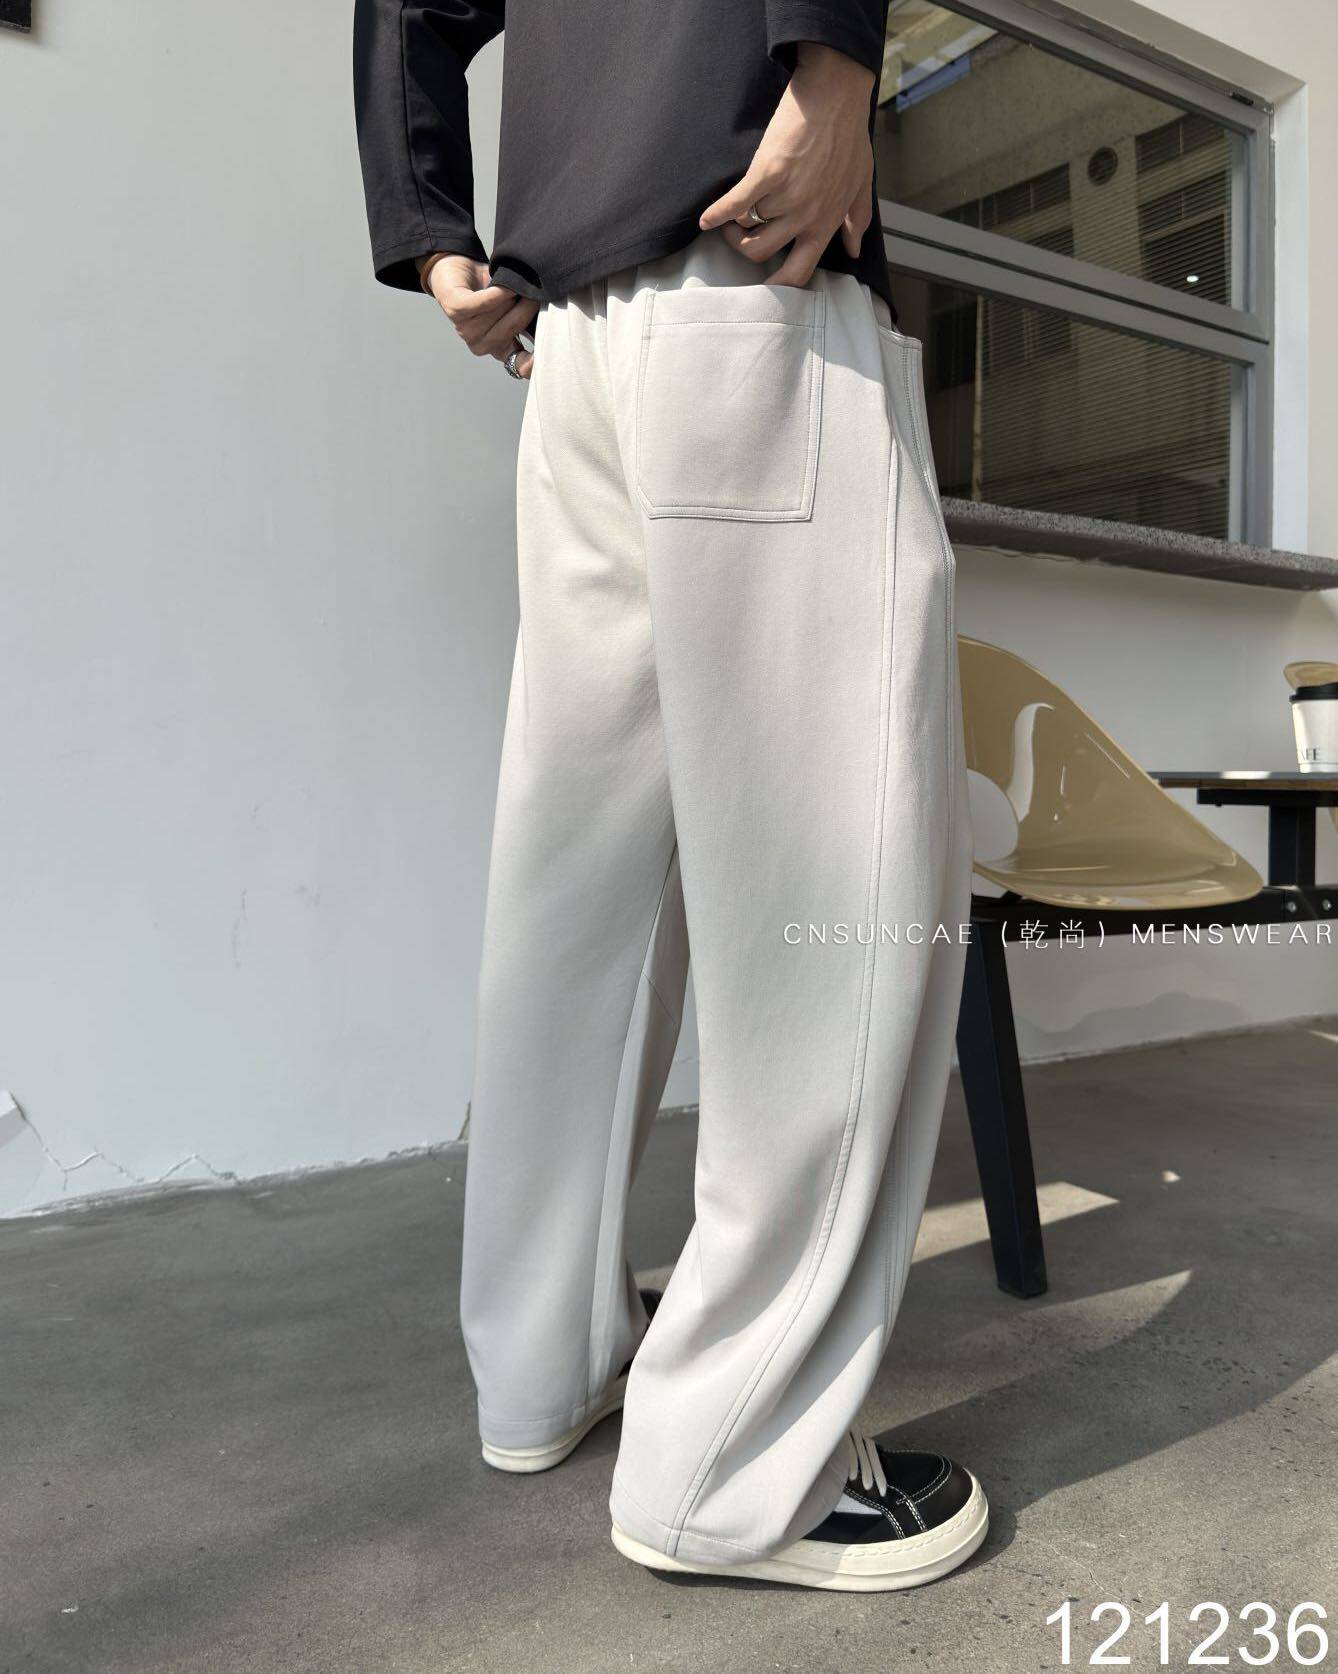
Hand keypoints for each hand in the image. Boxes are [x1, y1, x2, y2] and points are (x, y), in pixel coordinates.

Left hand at [424, 255, 536, 377]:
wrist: (456, 268)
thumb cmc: (490, 289)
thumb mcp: (515, 308)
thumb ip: (531, 322)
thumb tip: (555, 326)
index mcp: (501, 349)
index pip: (520, 366)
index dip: (532, 363)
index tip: (545, 357)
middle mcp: (483, 346)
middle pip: (515, 326)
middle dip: (527, 303)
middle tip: (531, 289)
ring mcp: (467, 331)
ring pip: (501, 311)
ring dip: (509, 292)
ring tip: (508, 283)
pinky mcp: (456, 310)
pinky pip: (483, 303)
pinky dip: (497, 293)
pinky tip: (504, 285)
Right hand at [699, 43, 875, 288]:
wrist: (836, 93)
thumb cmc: (849, 135)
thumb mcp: (861, 182)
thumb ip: (856, 219)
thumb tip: (854, 250)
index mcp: (825, 222)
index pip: (799, 271)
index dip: (779, 286)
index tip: (764, 286)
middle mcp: (806, 216)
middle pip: (760, 252)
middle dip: (742, 247)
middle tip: (738, 233)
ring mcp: (786, 195)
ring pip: (746, 225)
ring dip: (734, 222)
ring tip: (734, 209)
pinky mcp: (767, 172)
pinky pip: (734, 204)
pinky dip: (716, 213)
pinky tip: (706, 219)